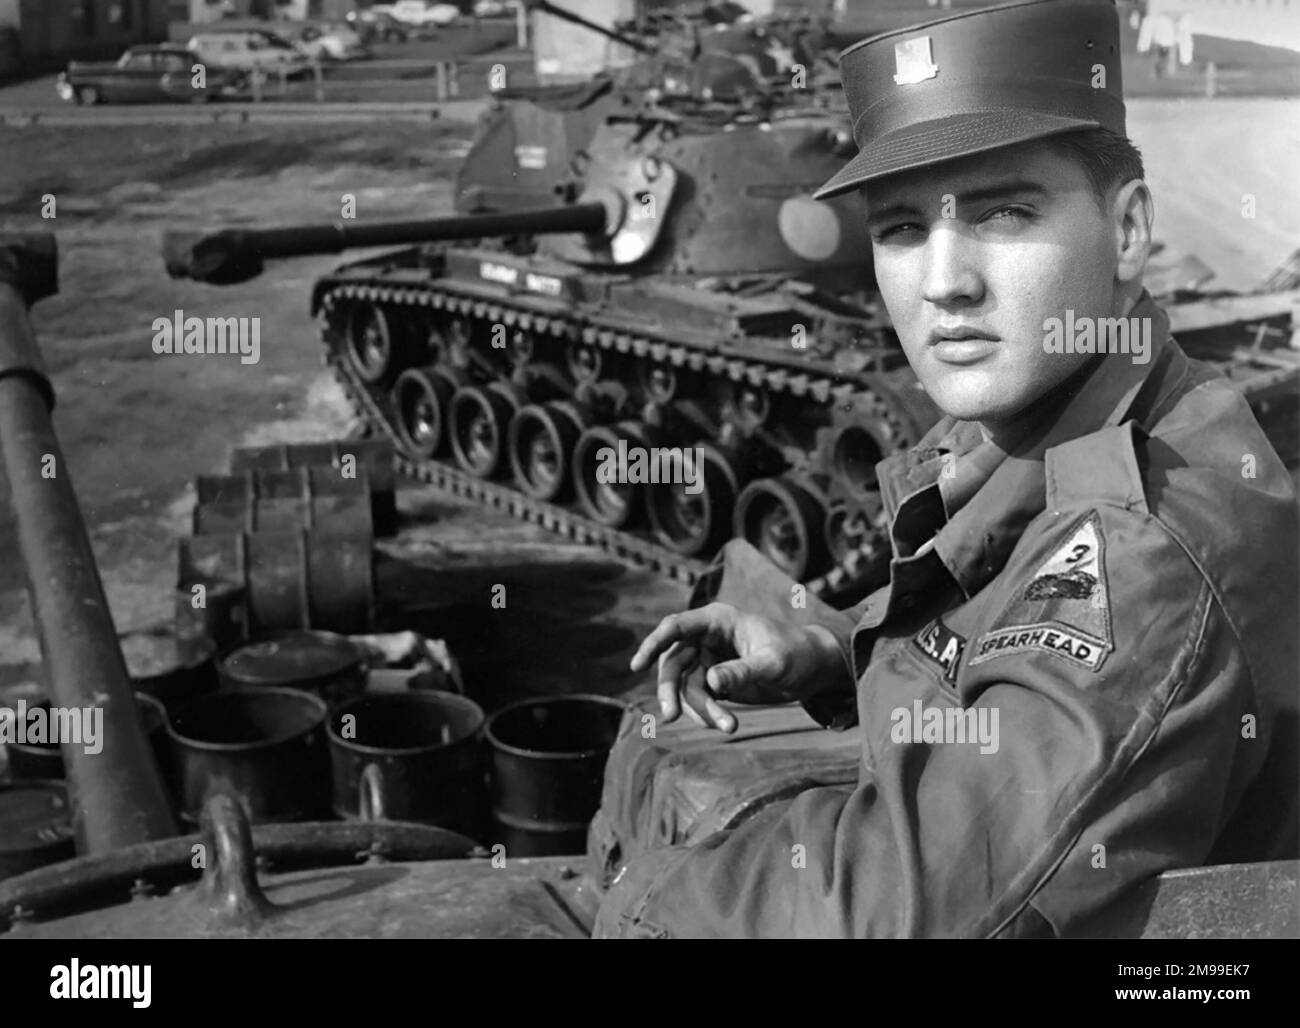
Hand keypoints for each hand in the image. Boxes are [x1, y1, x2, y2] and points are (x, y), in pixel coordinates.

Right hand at [629, 602, 849, 733]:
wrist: (815, 670)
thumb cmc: (797, 655)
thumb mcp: (773, 663)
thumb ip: (742, 671)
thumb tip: (711, 682)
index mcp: (718, 620)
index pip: (676, 627)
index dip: (653, 643)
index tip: (637, 665)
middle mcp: (707, 638)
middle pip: (673, 663)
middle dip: (671, 691)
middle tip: (671, 717)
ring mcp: (709, 660)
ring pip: (686, 687)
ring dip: (700, 710)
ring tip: (729, 728)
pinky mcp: (717, 682)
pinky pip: (700, 700)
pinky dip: (708, 714)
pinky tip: (726, 725)